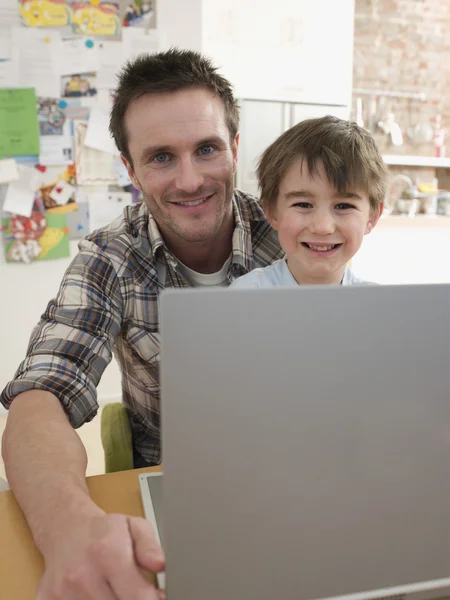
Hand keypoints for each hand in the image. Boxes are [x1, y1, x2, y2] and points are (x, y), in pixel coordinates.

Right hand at [36, 512, 164, 599]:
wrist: (65, 529)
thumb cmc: (104, 531)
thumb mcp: (135, 527)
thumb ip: (150, 547)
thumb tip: (160, 565)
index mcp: (108, 554)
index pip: (138, 596)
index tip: (160, 596)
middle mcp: (84, 576)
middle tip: (140, 594)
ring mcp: (64, 593)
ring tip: (120, 593)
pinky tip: (100, 596)